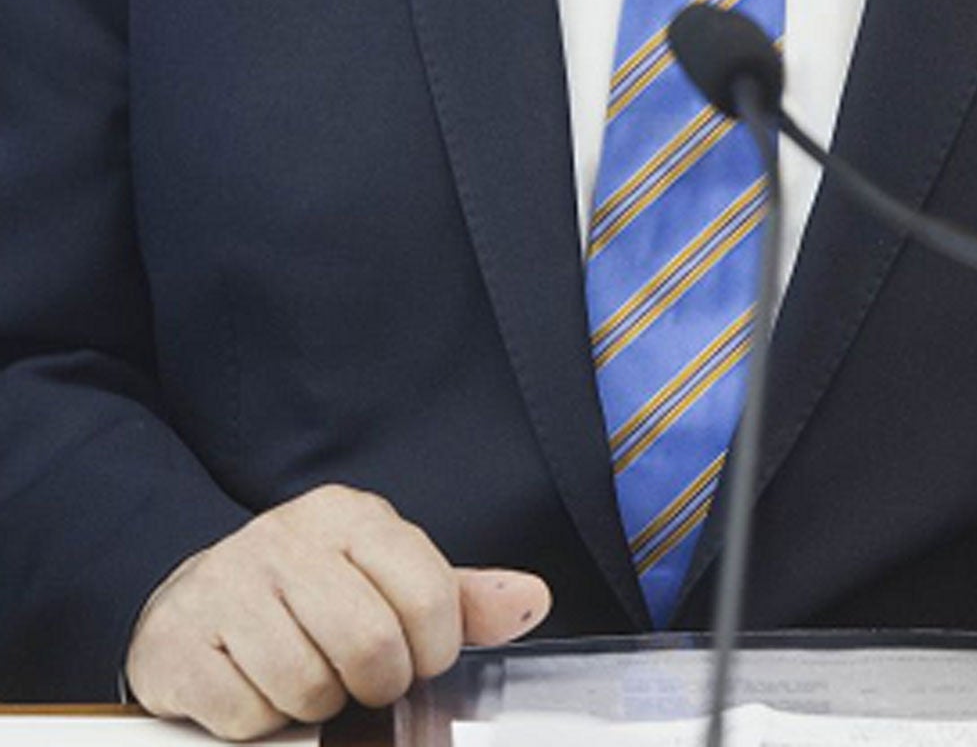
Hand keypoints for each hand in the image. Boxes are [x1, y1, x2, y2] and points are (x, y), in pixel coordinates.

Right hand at [126, 484, 550, 739]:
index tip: (417, 658)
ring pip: (308, 686)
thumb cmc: (308, 595)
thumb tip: (532, 601)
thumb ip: (459, 598)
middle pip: (370, 646)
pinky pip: (248, 714)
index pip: (427, 593)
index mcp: (350, 517)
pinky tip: (254, 688)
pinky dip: (259, 721)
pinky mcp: (181, 641)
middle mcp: (287, 538)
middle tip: (360, 680)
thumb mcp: (385, 580)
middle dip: (375, 684)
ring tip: (305, 679)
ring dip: (314, 704)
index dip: (432, 648)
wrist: (194, 599)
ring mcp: (228, 585)